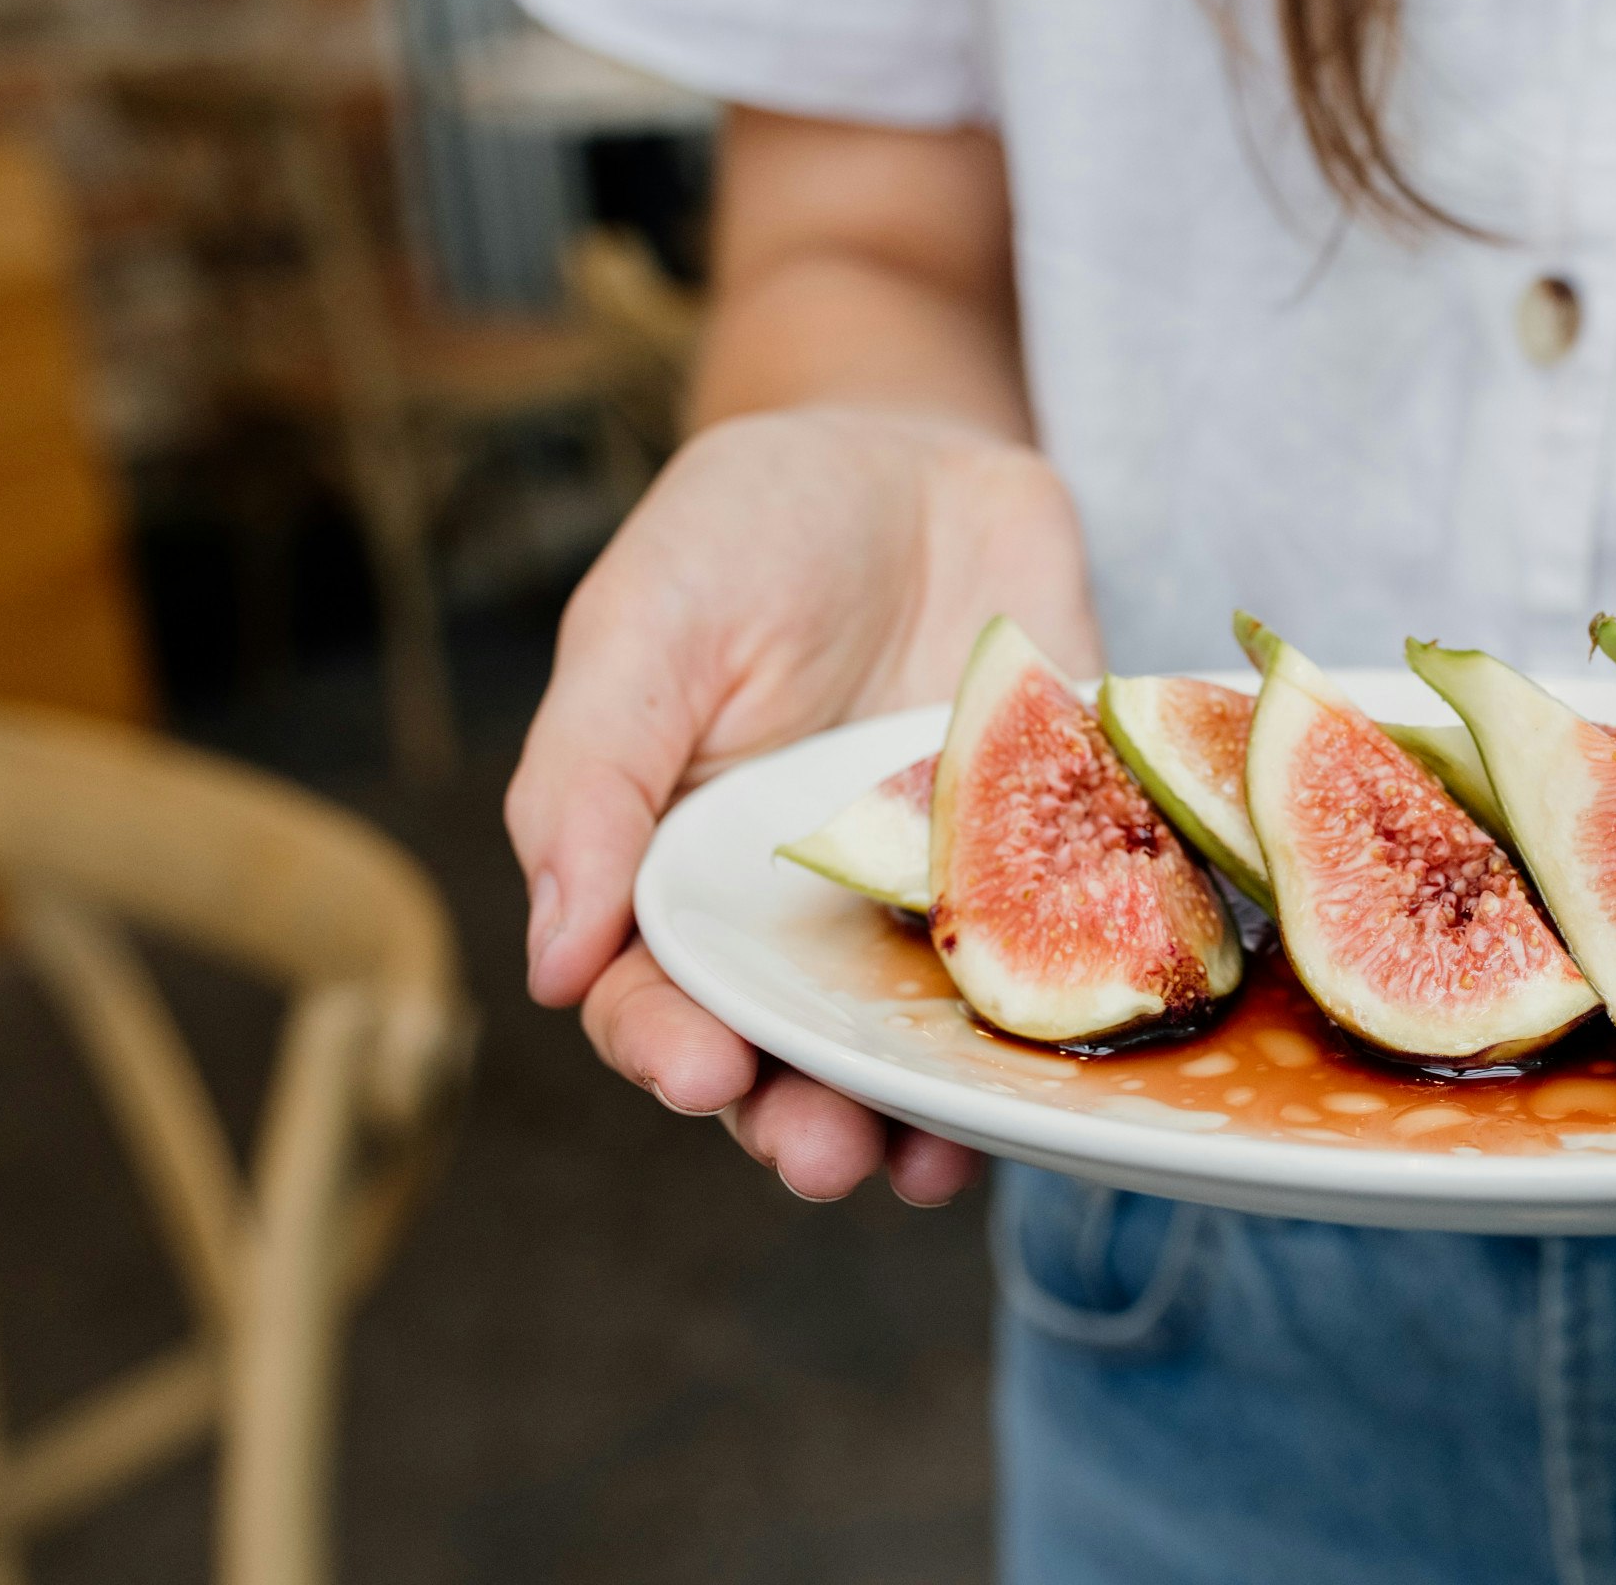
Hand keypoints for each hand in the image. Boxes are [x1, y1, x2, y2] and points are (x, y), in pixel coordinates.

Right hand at [507, 406, 1099, 1201]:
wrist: (916, 453)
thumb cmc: (749, 530)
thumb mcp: (645, 623)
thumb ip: (592, 779)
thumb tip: (553, 960)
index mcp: (685, 872)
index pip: (658, 994)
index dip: (669, 1047)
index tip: (699, 1073)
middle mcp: (807, 911)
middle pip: (792, 1052)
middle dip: (800, 1118)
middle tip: (821, 1156)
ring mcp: (932, 895)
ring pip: (923, 1039)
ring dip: (922, 1114)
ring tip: (922, 1161)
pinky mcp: (1051, 857)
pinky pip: (1061, 957)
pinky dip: (1062, 1018)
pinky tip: (1063, 1072)